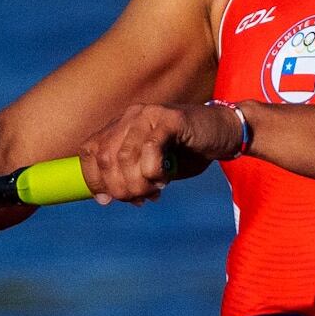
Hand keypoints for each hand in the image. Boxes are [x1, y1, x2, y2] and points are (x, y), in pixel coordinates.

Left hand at [79, 102, 241, 203]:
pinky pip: (150, 148)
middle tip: (138, 200)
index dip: (93, 180)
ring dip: (136, 183)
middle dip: (117, 187)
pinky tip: (164, 178)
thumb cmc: (189, 152)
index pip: (89, 152)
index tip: (107, 200)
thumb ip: (131, 176)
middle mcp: (130, 116)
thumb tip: (109, 198)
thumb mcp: (153, 166)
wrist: (225, 132)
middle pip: (104, 158)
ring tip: (153, 191)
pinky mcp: (170, 118)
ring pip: (124, 156)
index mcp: (121, 126)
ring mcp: (149, 115)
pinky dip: (153, 170)